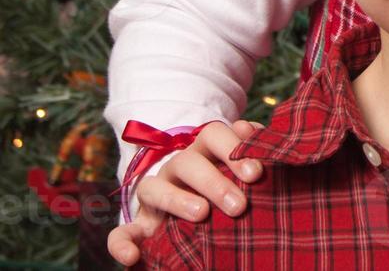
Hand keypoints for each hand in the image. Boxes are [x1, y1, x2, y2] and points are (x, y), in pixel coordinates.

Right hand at [106, 120, 263, 265]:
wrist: (195, 216)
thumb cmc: (230, 186)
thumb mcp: (241, 170)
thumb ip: (252, 153)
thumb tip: (263, 136)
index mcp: (204, 152)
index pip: (214, 135)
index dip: (234, 148)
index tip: (257, 174)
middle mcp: (176, 169)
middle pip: (188, 162)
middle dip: (214, 181)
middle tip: (239, 206)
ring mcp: (154, 196)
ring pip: (153, 188)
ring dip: (177, 200)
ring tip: (202, 215)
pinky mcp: (139, 226)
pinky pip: (120, 233)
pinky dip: (121, 244)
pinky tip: (131, 257)